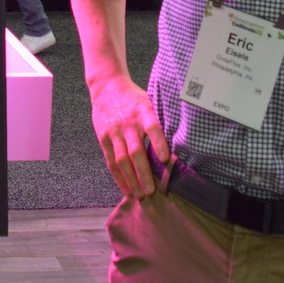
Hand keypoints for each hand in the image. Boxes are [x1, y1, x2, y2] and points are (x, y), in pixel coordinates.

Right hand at [89, 77, 168, 197]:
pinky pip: (111, 161)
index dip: (158, 143)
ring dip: (131, 179)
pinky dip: (119, 177)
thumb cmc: (133, 98)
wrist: (107, 87)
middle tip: (152, 191)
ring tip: (140, 195)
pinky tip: (126, 189)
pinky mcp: (104, 138)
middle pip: (135, 151)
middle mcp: (127, 123)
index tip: (166, 159)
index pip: (152, 127)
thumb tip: (179, 143)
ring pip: (122, 160)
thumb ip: (159, 120)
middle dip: (144, 173)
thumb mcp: (149, 101)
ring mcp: (113, 132)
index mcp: (142, 111)